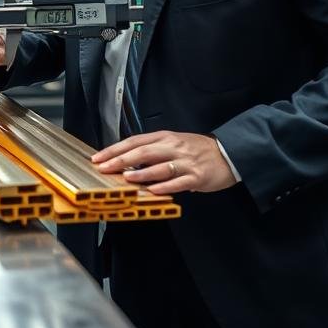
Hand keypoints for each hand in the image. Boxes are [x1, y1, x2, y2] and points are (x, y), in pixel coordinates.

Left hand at [92, 131, 236, 194]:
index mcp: (165, 137)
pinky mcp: (197, 176)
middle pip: (143, 151)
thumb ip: (152, 150)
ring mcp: (185, 162)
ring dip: (141, 173)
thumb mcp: (173, 143)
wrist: (228, 154)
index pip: (134, 141)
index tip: (98, 157)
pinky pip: (178, 182)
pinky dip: (164, 186)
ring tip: (125, 178)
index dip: (115, 149)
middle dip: (121, 160)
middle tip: (104, 167)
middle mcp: (173, 147)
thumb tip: (126, 161)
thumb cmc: (197, 150)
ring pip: (159, 167)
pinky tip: (152, 191)